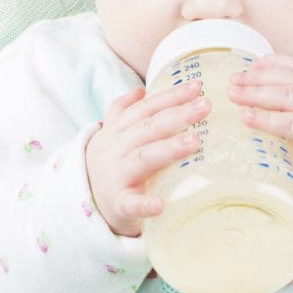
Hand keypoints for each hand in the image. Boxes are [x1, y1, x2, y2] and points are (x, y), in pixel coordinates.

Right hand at [86, 80, 209, 236]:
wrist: (86, 199)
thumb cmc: (111, 164)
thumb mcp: (112, 136)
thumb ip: (123, 112)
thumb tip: (140, 91)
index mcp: (119, 130)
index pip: (147, 108)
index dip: (171, 96)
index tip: (197, 87)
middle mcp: (117, 148)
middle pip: (149, 128)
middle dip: (178, 116)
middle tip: (205, 107)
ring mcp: (117, 175)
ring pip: (143, 158)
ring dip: (168, 149)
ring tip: (195, 142)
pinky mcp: (119, 203)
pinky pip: (131, 203)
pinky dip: (144, 204)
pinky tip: (161, 205)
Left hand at [228, 54, 292, 229]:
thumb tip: (258, 92)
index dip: (268, 65)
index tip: (247, 68)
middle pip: (286, 79)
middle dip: (255, 79)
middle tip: (233, 81)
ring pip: (284, 96)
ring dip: (254, 94)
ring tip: (233, 95)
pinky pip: (286, 122)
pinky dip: (263, 118)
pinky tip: (246, 117)